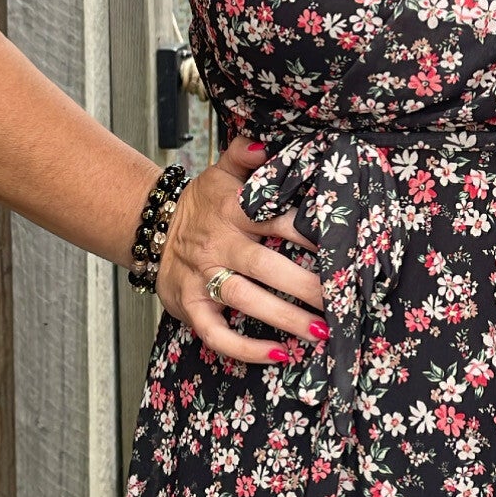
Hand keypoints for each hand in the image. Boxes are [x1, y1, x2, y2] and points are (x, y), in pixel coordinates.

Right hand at [155, 133, 326, 365]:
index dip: (308, 234)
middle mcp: (219, 244)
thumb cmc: (203, 204)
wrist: (152, 228)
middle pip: (266, 266)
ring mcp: (203, 277)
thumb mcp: (221, 171)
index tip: (342, 246)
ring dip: (285, 318)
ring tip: (322, 331)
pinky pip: (217, 334)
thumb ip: (245, 153)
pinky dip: (246, 349)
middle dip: (305, 285)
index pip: (275, 220)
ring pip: (246, 300)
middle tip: (342, 299)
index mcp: (233, 210)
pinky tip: (279, 355)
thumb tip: (266, 141)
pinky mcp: (190, 306)